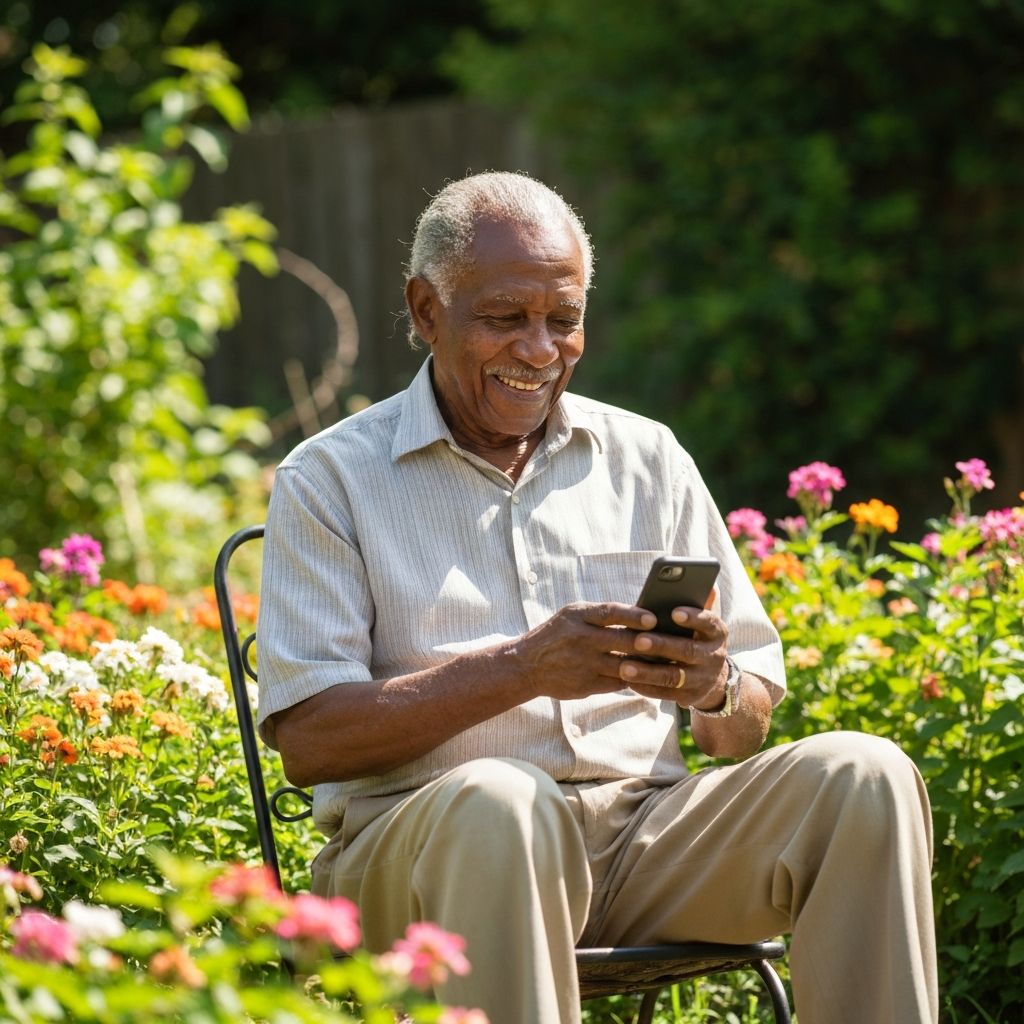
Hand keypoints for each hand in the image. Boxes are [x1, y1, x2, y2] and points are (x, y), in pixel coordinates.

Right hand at [509, 602, 660, 700]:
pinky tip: (648, 675)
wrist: (526, 666)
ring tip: (666, 660)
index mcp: (577, 616)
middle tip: (669, 641)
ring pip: (624, 665)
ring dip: (646, 664)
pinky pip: (618, 682)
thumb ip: (600, 615)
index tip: (653, 618)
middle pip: (622, 640)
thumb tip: (641, 614)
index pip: (610, 612)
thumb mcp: (572, 615)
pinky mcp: (586, 685)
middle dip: (647, 642)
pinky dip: (634, 679)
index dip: (634, 615)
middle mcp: (581, 639)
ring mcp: (584, 664)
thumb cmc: (558, 635)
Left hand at [620, 603, 729, 710]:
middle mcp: (714, 656)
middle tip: (637, 640)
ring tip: (624, 666)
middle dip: (661, 646)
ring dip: (648, 672)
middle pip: (687, 651)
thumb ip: (702, 602)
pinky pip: (665, 693)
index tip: (674, 612)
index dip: (693, 618)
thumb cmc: (697, 638)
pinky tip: (628, 680)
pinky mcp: (689, 697)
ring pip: (673, 676)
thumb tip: (708, 582)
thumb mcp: (704, 620)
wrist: (712, 678)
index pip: (709, 623)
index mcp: (717, 633)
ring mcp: (702, 679)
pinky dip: (646, 687)